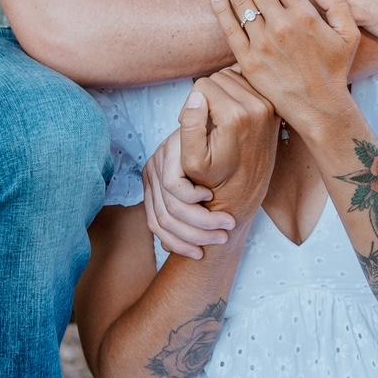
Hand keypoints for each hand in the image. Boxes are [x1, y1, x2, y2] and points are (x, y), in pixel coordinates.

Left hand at [141, 131, 237, 260]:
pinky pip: (174, 186)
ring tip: (226, 223)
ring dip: (201, 221)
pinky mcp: (167, 153)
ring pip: (170, 207)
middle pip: (163, 221)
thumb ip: (193, 212)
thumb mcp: (203, 190)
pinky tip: (211, 193)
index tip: (200, 254)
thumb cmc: (219, 163)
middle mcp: (150, 177)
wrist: (221, 123)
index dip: (178, 244)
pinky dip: (194, 196)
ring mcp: (157, 164)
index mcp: (154, 188)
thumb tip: (186, 249)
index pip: (157, 227)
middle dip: (195, 236)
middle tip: (222, 238)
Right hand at [179, 68, 278, 226]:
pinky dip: (237, 91)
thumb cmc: (214, 180)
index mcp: (236, 116)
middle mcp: (257, 107)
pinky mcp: (274, 108)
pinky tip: (232, 112)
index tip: (195, 124)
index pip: (203, 84)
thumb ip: (190, 124)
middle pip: (220, 77)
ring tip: (218, 118)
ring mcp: (269, 106)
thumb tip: (197, 96)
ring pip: (234, 77)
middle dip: (207, 95)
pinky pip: (249, 83)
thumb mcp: (192, 161)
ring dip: (222, 93)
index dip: (191, 102)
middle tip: (206, 121)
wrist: (243, 194)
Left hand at [210, 0, 358, 130]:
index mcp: (305, 15)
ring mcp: (262, 43)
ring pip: (241, 2)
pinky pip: (229, 28)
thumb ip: (336, 3)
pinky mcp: (248, 60)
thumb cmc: (335, 70)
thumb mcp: (350, 34)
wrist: (319, 107)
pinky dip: (220, 8)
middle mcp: (281, 25)